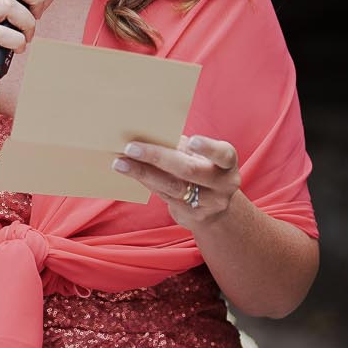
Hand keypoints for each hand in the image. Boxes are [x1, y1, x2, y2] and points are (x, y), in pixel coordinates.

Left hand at [111, 134, 239, 227]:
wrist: (214, 208)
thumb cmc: (202, 169)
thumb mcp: (200, 157)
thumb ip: (182, 147)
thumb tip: (145, 132)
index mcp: (227, 163)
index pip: (222, 154)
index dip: (208, 148)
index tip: (191, 141)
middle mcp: (222, 184)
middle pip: (188, 170)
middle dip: (157, 157)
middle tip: (131, 147)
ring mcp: (208, 202)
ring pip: (172, 186)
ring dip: (143, 173)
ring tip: (120, 162)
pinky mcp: (192, 215)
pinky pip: (164, 195)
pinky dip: (145, 181)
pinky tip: (129, 172)